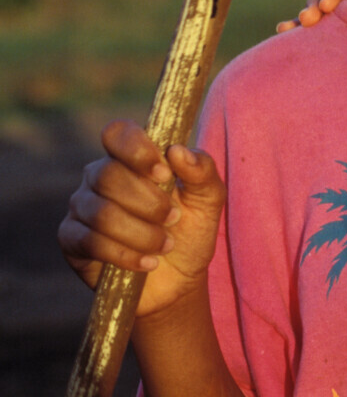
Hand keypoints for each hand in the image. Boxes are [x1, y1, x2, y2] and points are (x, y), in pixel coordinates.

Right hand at [58, 120, 225, 319]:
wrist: (178, 278)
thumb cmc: (191, 229)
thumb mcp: (209, 198)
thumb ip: (202, 170)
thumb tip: (178, 151)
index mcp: (131, 157)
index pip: (117, 133)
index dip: (137, 151)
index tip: (164, 174)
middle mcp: (100, 175)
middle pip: (109, 175)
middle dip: (149, 203)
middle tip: (173, 218)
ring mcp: (82, 206)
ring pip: (101, 212)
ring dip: (142, 233)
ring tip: (165, 245)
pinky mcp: (71, 239)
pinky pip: (91, 241)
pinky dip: (126, 254)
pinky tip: (147, 262)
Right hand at [275, 0, 346, 32]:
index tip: (326, 6)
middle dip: (315, 9)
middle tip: (306, 19)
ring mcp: (339, 5)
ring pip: (317, 12)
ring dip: (301, 21)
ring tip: (284, 29)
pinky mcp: (337, 20)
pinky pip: (321, 25)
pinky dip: (303, 30)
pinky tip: (284, 33)